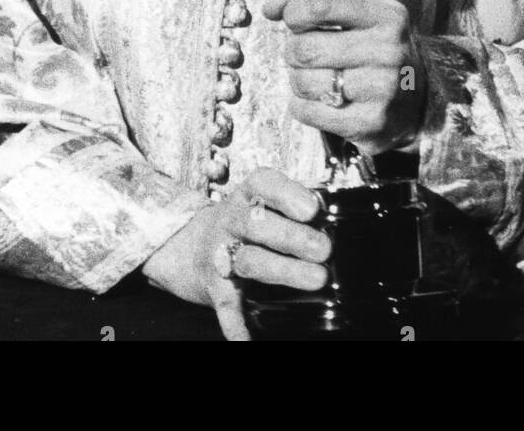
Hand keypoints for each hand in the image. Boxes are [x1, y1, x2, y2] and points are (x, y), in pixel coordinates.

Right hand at [141, 167, 330, 340]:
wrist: (190, 247)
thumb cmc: (243, 223)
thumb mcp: (260, 203)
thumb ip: (292, 208)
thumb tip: (334, 217)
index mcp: (246, 195)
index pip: (263, 184)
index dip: (288, 194)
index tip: (312, 208)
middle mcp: (231, 220)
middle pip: (257, 223)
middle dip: (292, 236)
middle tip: (324, 248)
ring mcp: (221, 253)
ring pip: (250, 260)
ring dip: (284, 270)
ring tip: (317, 279)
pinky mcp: (215, 286)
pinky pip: (226, 304)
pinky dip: (236, 323)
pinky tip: (247, 338)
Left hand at [263, 0, 427, 154]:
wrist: (419, 98)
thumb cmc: (376, 49)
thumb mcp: (358, 15)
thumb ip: (313, 2)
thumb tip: (270, 6)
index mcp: (386, 16)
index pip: (322, 5)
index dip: (294, 12)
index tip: (294, 19)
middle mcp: (389, 51)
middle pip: (305, 48)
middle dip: (294, 50)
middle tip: (305, 52)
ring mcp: (382, 90)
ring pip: (303, 81)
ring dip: (298, 78)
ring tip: (315, 76)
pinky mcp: (370, 124)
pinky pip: (307, 111)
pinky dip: (302, 105)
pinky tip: (320, 99)